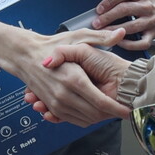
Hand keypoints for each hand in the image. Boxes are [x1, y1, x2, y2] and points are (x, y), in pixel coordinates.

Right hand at [2, 27, 125, 127]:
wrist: (26, 55)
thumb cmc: (52, 44)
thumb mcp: (78, 37)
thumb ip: (100, 38)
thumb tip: (120, 34)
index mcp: (74, 78)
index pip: (101, 102)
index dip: (117, 109)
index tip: (128, 111)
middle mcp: (65, 94)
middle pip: (94, 114)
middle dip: (110, 114)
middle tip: (121, 109)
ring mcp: (57, 103)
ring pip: (84, 120)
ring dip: (98, 118)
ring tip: (108, 109)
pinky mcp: (52, 107)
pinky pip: (71, 120)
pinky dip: (83, 119)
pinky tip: (90, 111)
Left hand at [89, 0, 154, 50]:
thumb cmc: (152, 1)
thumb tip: (102, 9)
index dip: (109, 1)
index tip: (98, 9)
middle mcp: (147, 6)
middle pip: (124, 9)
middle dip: (107, 17)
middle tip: (96, 23)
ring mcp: (152, 21)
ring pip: (131, 26)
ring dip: (114, 30)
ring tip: (104, 33)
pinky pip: (141, 42)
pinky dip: (129, 44)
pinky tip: (119, 42)